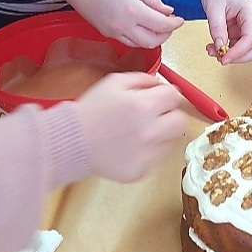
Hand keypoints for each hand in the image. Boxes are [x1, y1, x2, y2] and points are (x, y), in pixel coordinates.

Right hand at [65, 0, 183, 47]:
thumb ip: (152, 0)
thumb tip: (166, 10)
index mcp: (132, 11)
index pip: (161, 25)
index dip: (174, 24)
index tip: (179, 19)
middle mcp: (122, 26)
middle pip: (153, 41)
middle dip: (166, 35)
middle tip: (171, 24)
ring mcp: (112, 32)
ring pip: (140, 44)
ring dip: (152, 38)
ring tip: (157, 25)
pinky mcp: (105, 32)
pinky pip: (127, 41)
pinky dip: (138, 37)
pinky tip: (141, 26)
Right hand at [73, 72, 191, 182]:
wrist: (70, 141)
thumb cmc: (91, 109)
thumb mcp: (114, 81)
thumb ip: (143, 79)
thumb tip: (162, 85)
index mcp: (143, 105)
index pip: (175, 97)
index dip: (168, 95)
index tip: (161, 98)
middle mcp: (149, 132)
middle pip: (180, 122)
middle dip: (170, 115)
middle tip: (155, 115)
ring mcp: (146, 155)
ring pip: (171, 141)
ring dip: (160, 134)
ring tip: (138, 131)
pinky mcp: (140, 171)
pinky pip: (156, 159)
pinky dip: (147, 151)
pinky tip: (129, 146)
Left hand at [200, 0, 251, 64]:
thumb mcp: (213, 7)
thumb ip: (217, 28)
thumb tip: (220, 48)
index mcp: (251, 12)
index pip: (251, 39)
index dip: (238, 52)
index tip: (223, 59)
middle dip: (239, 57)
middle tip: (220, 58)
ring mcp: (250, 26)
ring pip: (249, 50)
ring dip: (233, 55)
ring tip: (213, 50)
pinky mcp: (243, 30)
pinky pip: (240, 46)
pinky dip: (229, 50)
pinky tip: (215, 46)